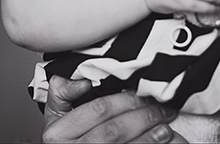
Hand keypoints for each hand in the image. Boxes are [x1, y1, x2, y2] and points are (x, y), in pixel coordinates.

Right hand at [42, 75, 178, 142]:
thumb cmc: (62, 137)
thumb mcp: (54, 113)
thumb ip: (62, 92)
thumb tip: (82, 82)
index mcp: (58, 132)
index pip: (97, 110)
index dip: (123, 100)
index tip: (141, 92)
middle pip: (113, 130)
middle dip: (141, 117)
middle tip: (161, 108)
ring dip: (148, 138)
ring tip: (165, 128)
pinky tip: (159, 143)